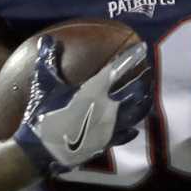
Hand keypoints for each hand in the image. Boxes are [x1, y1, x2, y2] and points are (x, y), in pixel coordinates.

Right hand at [13, 36, 153, 175]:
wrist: (41, 151)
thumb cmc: (42, 115)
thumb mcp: (42, 85)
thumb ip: (47, 60)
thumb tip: (46, 39)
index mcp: (94, 91)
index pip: (118, 69)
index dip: (132, 57)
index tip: (142, 47)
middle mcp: (108, 108)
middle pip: (136, 91)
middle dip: (144, 79)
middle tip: (149, 71)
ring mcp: (110, 127)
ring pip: (136, 113)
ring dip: (144, 102)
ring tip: (147, 95)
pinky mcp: (107, 143)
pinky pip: (125, 136)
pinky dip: (131, 130)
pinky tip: (135, 129)